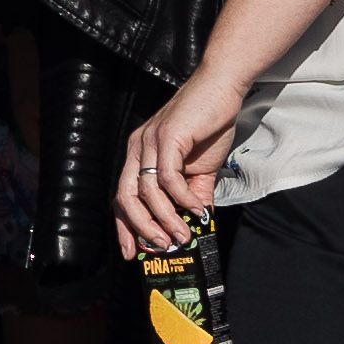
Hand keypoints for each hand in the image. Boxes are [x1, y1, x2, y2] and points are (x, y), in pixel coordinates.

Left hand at [115, 70, 243, 255]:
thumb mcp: (199, 168)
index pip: (122, 195)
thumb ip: (194, 195)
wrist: (221, 90)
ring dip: (165, 218)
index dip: (125, 226)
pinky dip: (181, 198)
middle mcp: (137, 148)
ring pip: (147, 191)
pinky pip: (168, 177)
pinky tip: (196, 208)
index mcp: (139, 154)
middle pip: (126, 196)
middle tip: (161, 246)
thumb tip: (196, 225)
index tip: (134, 253)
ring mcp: (150, 141)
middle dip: (140, 227)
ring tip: (182, 235)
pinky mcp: (167, 137)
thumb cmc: (208, 125)